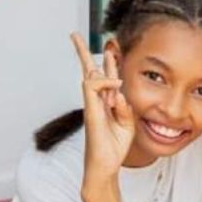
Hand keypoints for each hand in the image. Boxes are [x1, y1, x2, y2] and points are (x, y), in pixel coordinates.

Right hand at [70, 33, 135, 186]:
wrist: (105, 166)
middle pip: (88, 71)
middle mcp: (96, 102)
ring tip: (111, 67)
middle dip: (82, 52)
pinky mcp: (90, 112)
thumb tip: (118, 93)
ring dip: (103, 69)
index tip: (109, 50)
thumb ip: (125, 107)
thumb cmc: (115, 147)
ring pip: (90, 76)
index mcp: (105, 103)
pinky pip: (91, 88)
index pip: (104, 78)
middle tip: (74, 34)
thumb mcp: (128, 123)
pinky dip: (104, 83)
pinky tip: (115, 86)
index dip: (108, 63)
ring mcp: (91, 106)